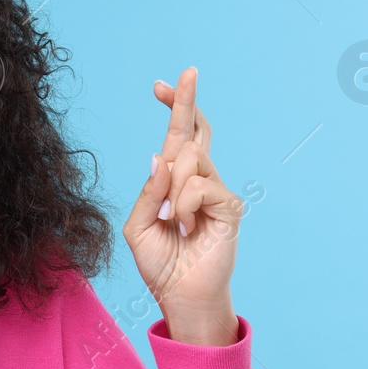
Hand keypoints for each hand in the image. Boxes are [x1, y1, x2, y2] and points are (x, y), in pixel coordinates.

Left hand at [122, 66, 243, 345]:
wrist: (179, 296)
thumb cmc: (160, 264)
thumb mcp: (138, 226)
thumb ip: (147, 192)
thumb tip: (161, 157)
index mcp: (175, 182)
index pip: (178, 137)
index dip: (174, 109)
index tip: (161, 85)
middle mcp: (199, 180)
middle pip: (195, 131)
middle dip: (185, 101)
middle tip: (185, 73)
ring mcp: (217, 191)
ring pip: (191, 160)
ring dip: (172, 189)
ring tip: (174, 221)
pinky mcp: (229, 206)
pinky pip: (201, 186)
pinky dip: (185, 205)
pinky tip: (186, 226)